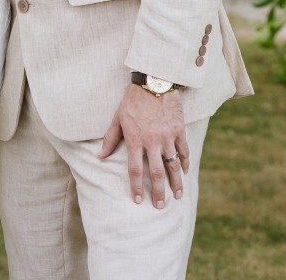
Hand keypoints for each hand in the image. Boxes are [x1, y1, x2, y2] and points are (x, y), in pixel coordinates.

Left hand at [99, 84, 188, 207]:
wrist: (154, 80)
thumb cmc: (133, 99)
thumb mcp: (118, 117)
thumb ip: (110, 138)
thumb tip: (100, 156)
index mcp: (135, 139)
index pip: (135, 169)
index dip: (136, 186)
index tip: (137, 200)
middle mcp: (152, 140)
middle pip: (157, 173)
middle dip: (158, 192)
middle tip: (159, 206)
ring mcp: (167, 136)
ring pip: (173, 165)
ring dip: (175, 183)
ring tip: (177, 196)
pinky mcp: (179, 129)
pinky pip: (183, 150)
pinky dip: (185, 163)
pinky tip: (185, 172)